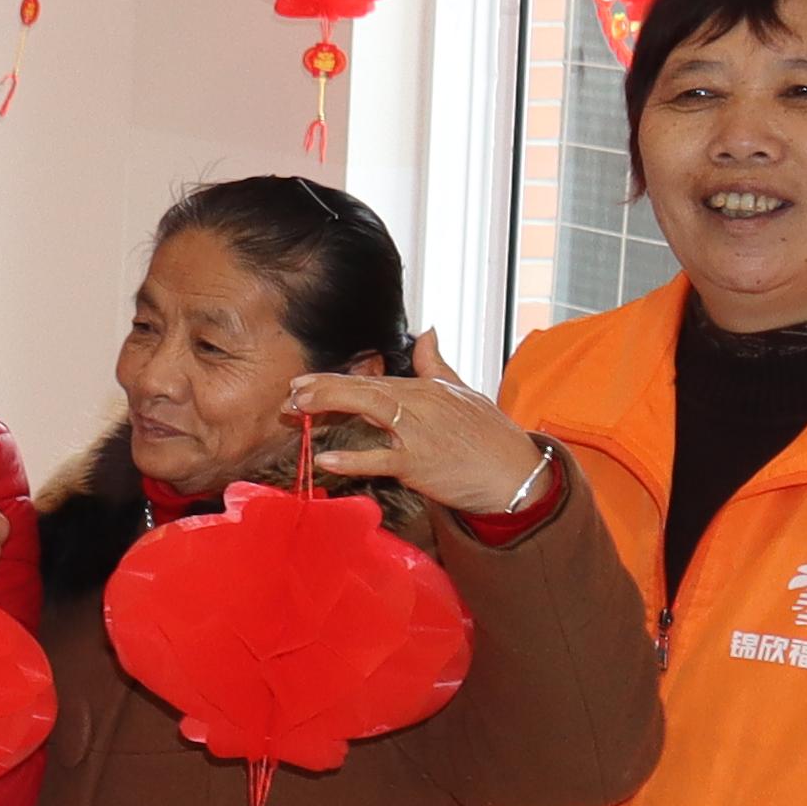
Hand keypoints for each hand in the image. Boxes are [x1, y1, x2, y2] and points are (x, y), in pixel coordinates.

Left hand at [286, 338, 552, 518]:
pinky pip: (382, 459)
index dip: (335, 380)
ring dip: (332, 405)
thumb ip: (436, 364)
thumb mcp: (464, 393)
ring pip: (370, 410)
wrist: (516, 474)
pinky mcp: (421, 463)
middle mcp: (420, 404)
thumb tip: (427, 331)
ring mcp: (419, 433)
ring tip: (298, 407)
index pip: (373, 380)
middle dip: (324, 387)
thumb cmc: (491, 436)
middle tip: (291, 391)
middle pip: (365, 388)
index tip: (302, 382)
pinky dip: (354, 459)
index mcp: (426, 388)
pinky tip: (327, 459)